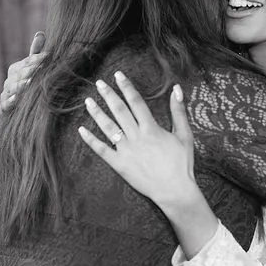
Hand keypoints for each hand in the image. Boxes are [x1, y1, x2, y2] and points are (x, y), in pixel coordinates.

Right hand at [0, 31, 46, 114]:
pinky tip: (16, 99)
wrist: (20, 109)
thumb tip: (40, 33)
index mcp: (16, 69)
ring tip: (30, 83)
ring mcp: (6, 94)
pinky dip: (10, 102)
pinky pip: (5, 104)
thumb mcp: (34, 68)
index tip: (47, 56)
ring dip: (21, 86)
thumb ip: (36, 53)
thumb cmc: (29, 84)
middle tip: (39, 69)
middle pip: (20, 74)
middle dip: (29, 71)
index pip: (27, 62)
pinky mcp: (4, 108)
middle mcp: (9, 81)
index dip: (36, 59)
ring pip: (13, 88)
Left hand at [77, 71, 201, 216]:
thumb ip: (178, 111)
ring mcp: (126, 150)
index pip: (136, 102)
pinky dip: (91, 140)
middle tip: (99, 83)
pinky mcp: (119, 164)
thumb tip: (177, 89)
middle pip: (119, 111)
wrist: (174, 190)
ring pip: (108, 127)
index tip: (118, 75)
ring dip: (97, 113)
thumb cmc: (182, 163)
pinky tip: (81, 130)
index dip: (127, 87)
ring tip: (88, 101)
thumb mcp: (185, 135)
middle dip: (108, 95)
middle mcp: (136, 136)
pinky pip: (102, 150)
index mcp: (151, 128)